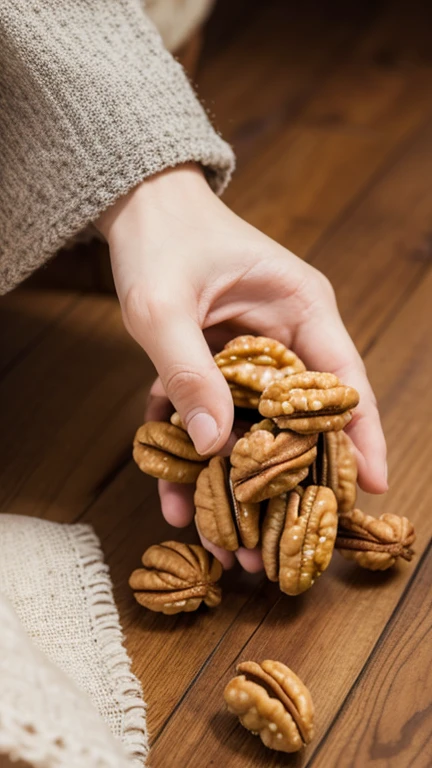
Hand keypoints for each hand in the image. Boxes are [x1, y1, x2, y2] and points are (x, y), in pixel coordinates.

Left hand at [96, 163, 386, 571]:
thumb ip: (188, 372)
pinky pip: (216, 416)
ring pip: (256, 427)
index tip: (368, 487)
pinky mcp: (219, 365)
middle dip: (291, 477)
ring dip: (238, 480)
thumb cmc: (160, 240)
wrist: (137, 208)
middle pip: (302, 416)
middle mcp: (285, 334)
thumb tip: (214, 445)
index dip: (361, 433)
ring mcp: (252, 353)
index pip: (343, 379)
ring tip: (223, 537)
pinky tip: (173, 495)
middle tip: (280, 535)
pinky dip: (196, 454)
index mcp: (300, 307)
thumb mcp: (162, 306)